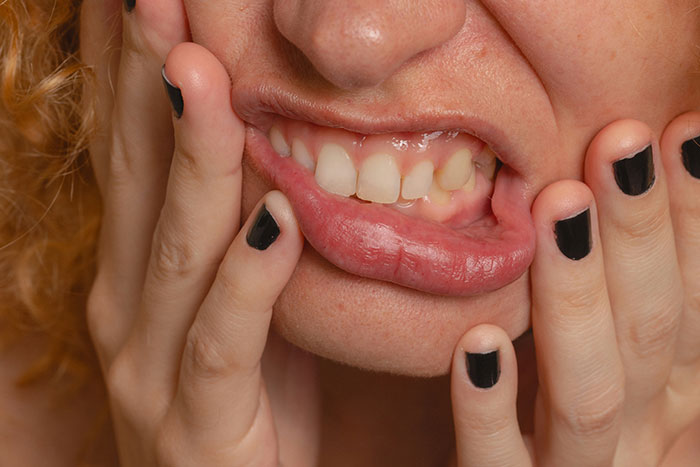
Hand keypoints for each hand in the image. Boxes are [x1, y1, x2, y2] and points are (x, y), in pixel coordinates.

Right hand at [80, 0, 315, 464]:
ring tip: (201, 76)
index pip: (132, 154)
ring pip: (174, 247)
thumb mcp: (243, 307)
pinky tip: (276, 221)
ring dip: (190, 158)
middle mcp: (128, 308)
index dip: (131, 74)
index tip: (143, 3)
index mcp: (140, 274)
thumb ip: (242, 242)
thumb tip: (275, 164)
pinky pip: (224, 340)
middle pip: (139, 177)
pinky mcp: (199, 422)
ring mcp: (150, 367)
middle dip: (146, 83)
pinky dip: (248, 279)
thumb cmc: (245, 404)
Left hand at [449, 115, 699, 465]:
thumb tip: (641, 207)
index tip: (679, 129)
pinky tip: (478, 340)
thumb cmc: (592, 434)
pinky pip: (499, 460)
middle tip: (619, 139)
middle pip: (652, 328)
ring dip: (578, 294)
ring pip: (590, 389)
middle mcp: (645, 429)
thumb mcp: (636, 370)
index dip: (694, 217)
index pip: (694, 298)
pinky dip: (491, 406)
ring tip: (558, 203)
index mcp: (677, 392)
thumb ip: (639, 300)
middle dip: (641, 232)